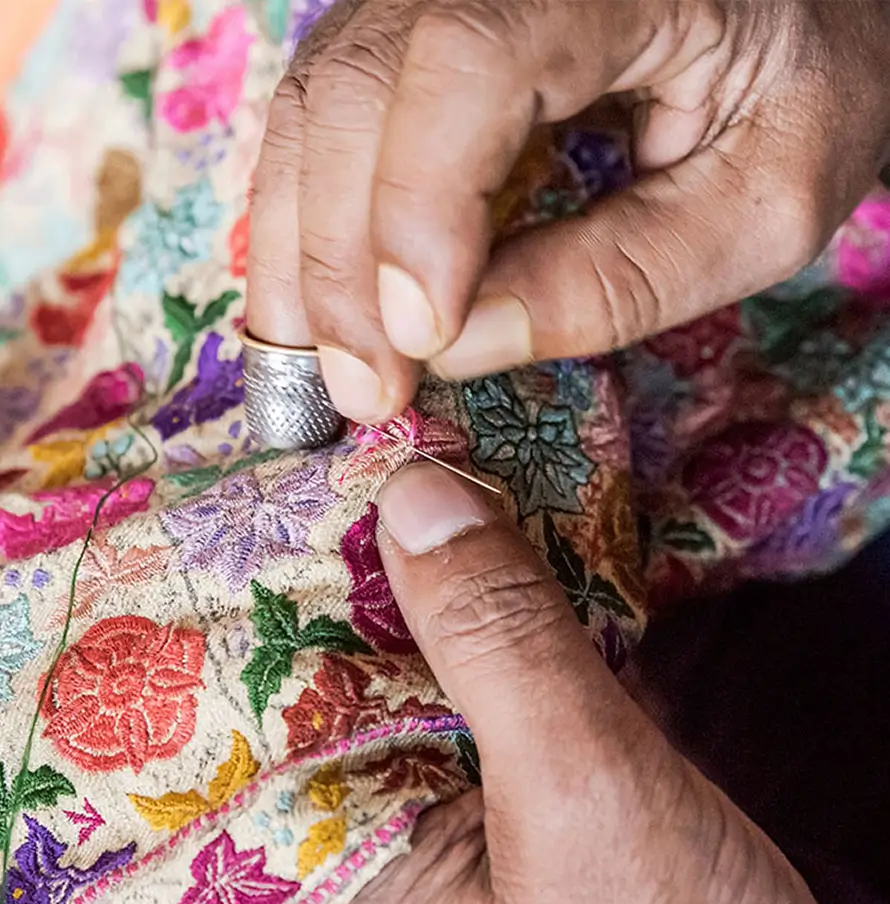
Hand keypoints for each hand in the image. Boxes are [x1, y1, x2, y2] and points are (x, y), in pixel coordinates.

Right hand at [247, 0, 889, 423]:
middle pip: (358, 91)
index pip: (467, 62)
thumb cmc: (800, 97)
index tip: (423, 339)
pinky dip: (304, 225)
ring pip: (315, 109)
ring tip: (323, 374)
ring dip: (302, 257)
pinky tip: (312, 310)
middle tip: (366, 395)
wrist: (789, 15)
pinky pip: (320, 121)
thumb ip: (620, 277)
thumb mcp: (759, 205)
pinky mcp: (406, 36)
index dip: (420, 206)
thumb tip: (455, 346)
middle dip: (343, 266)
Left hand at [258, 463, 867, 903]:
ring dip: (425, 571)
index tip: (259, 470)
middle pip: (307, 665)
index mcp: (313, 881)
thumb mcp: (586, 805)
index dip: (225, 586)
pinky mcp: (494, 791)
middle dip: (337, 558)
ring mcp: (425, 813)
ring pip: (396, 660)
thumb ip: (497, 645)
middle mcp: (347, 843)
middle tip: (358, 438)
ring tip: (433, 463)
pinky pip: (467, 677)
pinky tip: (504, 541)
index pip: (217, 707)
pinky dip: (490, 609)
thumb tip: (414, 494)